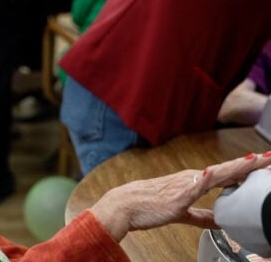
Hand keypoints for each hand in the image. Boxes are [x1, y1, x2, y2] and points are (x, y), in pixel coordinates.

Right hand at [91, 153, 270, 241]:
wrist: (125, 204)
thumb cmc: (147, 206)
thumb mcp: (180, 212)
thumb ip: (201, 216)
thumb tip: (220, 222)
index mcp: (192, 181)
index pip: (225, 173)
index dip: (246, 167)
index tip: (265, 160)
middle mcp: (191, 178)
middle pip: (227, 170)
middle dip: (251, 164)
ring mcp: (185, 185)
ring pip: (217, 174)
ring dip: (238, 167)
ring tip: (258, 160)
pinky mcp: (177, 197)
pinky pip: (194, 187)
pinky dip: (205, 180)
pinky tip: (214, 174)